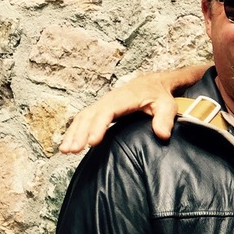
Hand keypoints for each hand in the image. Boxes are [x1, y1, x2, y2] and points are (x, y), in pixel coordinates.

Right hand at [59, 67, 204, 153]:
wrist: (152, 83)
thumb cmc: (159, 95)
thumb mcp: (167, 105)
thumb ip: (165, 119)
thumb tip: (162, 134)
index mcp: (125, 98)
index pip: (108, 111)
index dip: (98, 126)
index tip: (92, 141)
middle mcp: (109, 99)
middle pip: (90, 115)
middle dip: (79, 133)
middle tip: (72, 150)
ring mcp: (102, 104)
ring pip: (83, 117)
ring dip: (73, 133)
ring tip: (65, 150)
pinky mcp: (99, 109)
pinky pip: (83, 119)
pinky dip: (74, 131)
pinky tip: (68, 144)